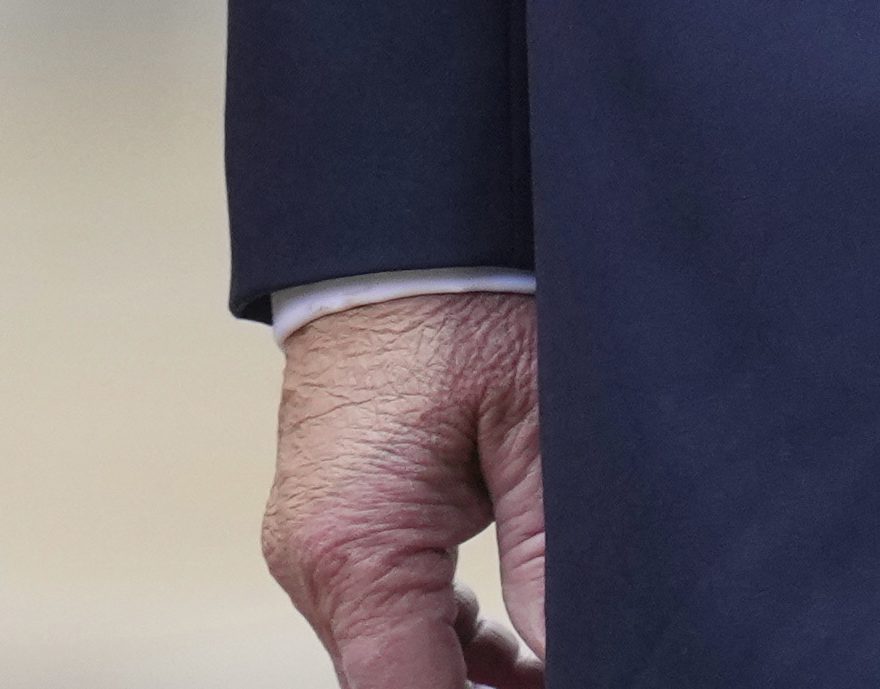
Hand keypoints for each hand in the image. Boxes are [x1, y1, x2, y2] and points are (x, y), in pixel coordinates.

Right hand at [262, 282, 550, 688]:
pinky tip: (508, 647)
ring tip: (550, 676)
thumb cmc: (460, 308)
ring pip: (384, 656)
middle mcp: (312, 560)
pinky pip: (376, 614)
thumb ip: (549, 557)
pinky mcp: (323, 526)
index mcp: (358, 547)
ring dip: (458, 679)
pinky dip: (436, 637)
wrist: (388, 236)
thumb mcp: (534, 427)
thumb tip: (570, 655)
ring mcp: (308, 545)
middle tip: (563, 678)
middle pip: (393, 685)